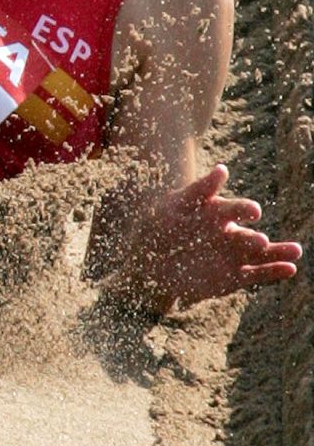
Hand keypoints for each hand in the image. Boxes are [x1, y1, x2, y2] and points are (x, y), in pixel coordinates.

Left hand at [120, 164, 301, 312]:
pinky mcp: (234, 277)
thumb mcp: (175, 207)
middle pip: (251, 234)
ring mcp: (234, 255)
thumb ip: (199, 190)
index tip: (253, 212)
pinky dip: (273, 272)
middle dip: (255, 238)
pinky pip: (257, 274)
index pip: (237, 209)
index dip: (245, 210)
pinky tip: (290, 268)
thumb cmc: (161, 228)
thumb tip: (223, 168)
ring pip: (261, 254)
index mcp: (219, 214)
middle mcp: (232, 233)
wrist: (149, 262)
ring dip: (279, 252)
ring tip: (296, 251)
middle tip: (260, 240)